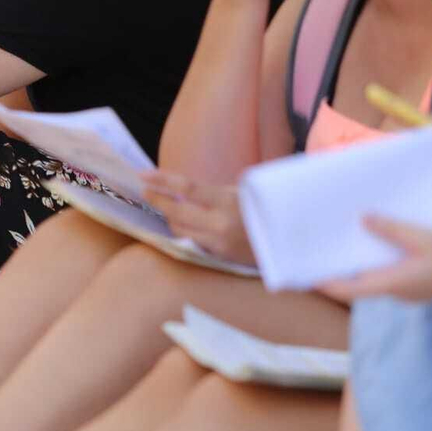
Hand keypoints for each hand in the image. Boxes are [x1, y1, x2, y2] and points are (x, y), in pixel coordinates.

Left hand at [139, 170, 255, 264]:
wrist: (288, 239)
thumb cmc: (264, 209)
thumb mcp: (242, 193)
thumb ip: (212, 193)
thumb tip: (179, 189)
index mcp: (228, 201)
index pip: (187, 188)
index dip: (162, 180)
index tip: (143, 174)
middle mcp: (221, 223)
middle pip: (176, 211)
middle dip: (157, 200)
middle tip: (145, 191)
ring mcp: (218, 242)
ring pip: (180, 229)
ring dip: (169, 216)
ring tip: (164, 205)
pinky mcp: (219, 256)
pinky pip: (192, 241)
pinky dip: (183, 230)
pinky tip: (179, 222)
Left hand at [319, 215, 431, 304]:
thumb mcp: (425, 238)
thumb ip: (392, 230)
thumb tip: (363, 220)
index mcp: (393, 284)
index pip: (348, 289)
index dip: (324, 281)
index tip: (303, 270)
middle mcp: (397, 291)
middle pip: (358, 282)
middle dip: (338, 265)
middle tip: (320, 244)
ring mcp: (410, 288)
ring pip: (375, 275)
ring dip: (360, 258)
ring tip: (344, 234)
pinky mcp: (421, 281)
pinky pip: (392, 270)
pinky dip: (379, 256)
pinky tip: (378, 235)